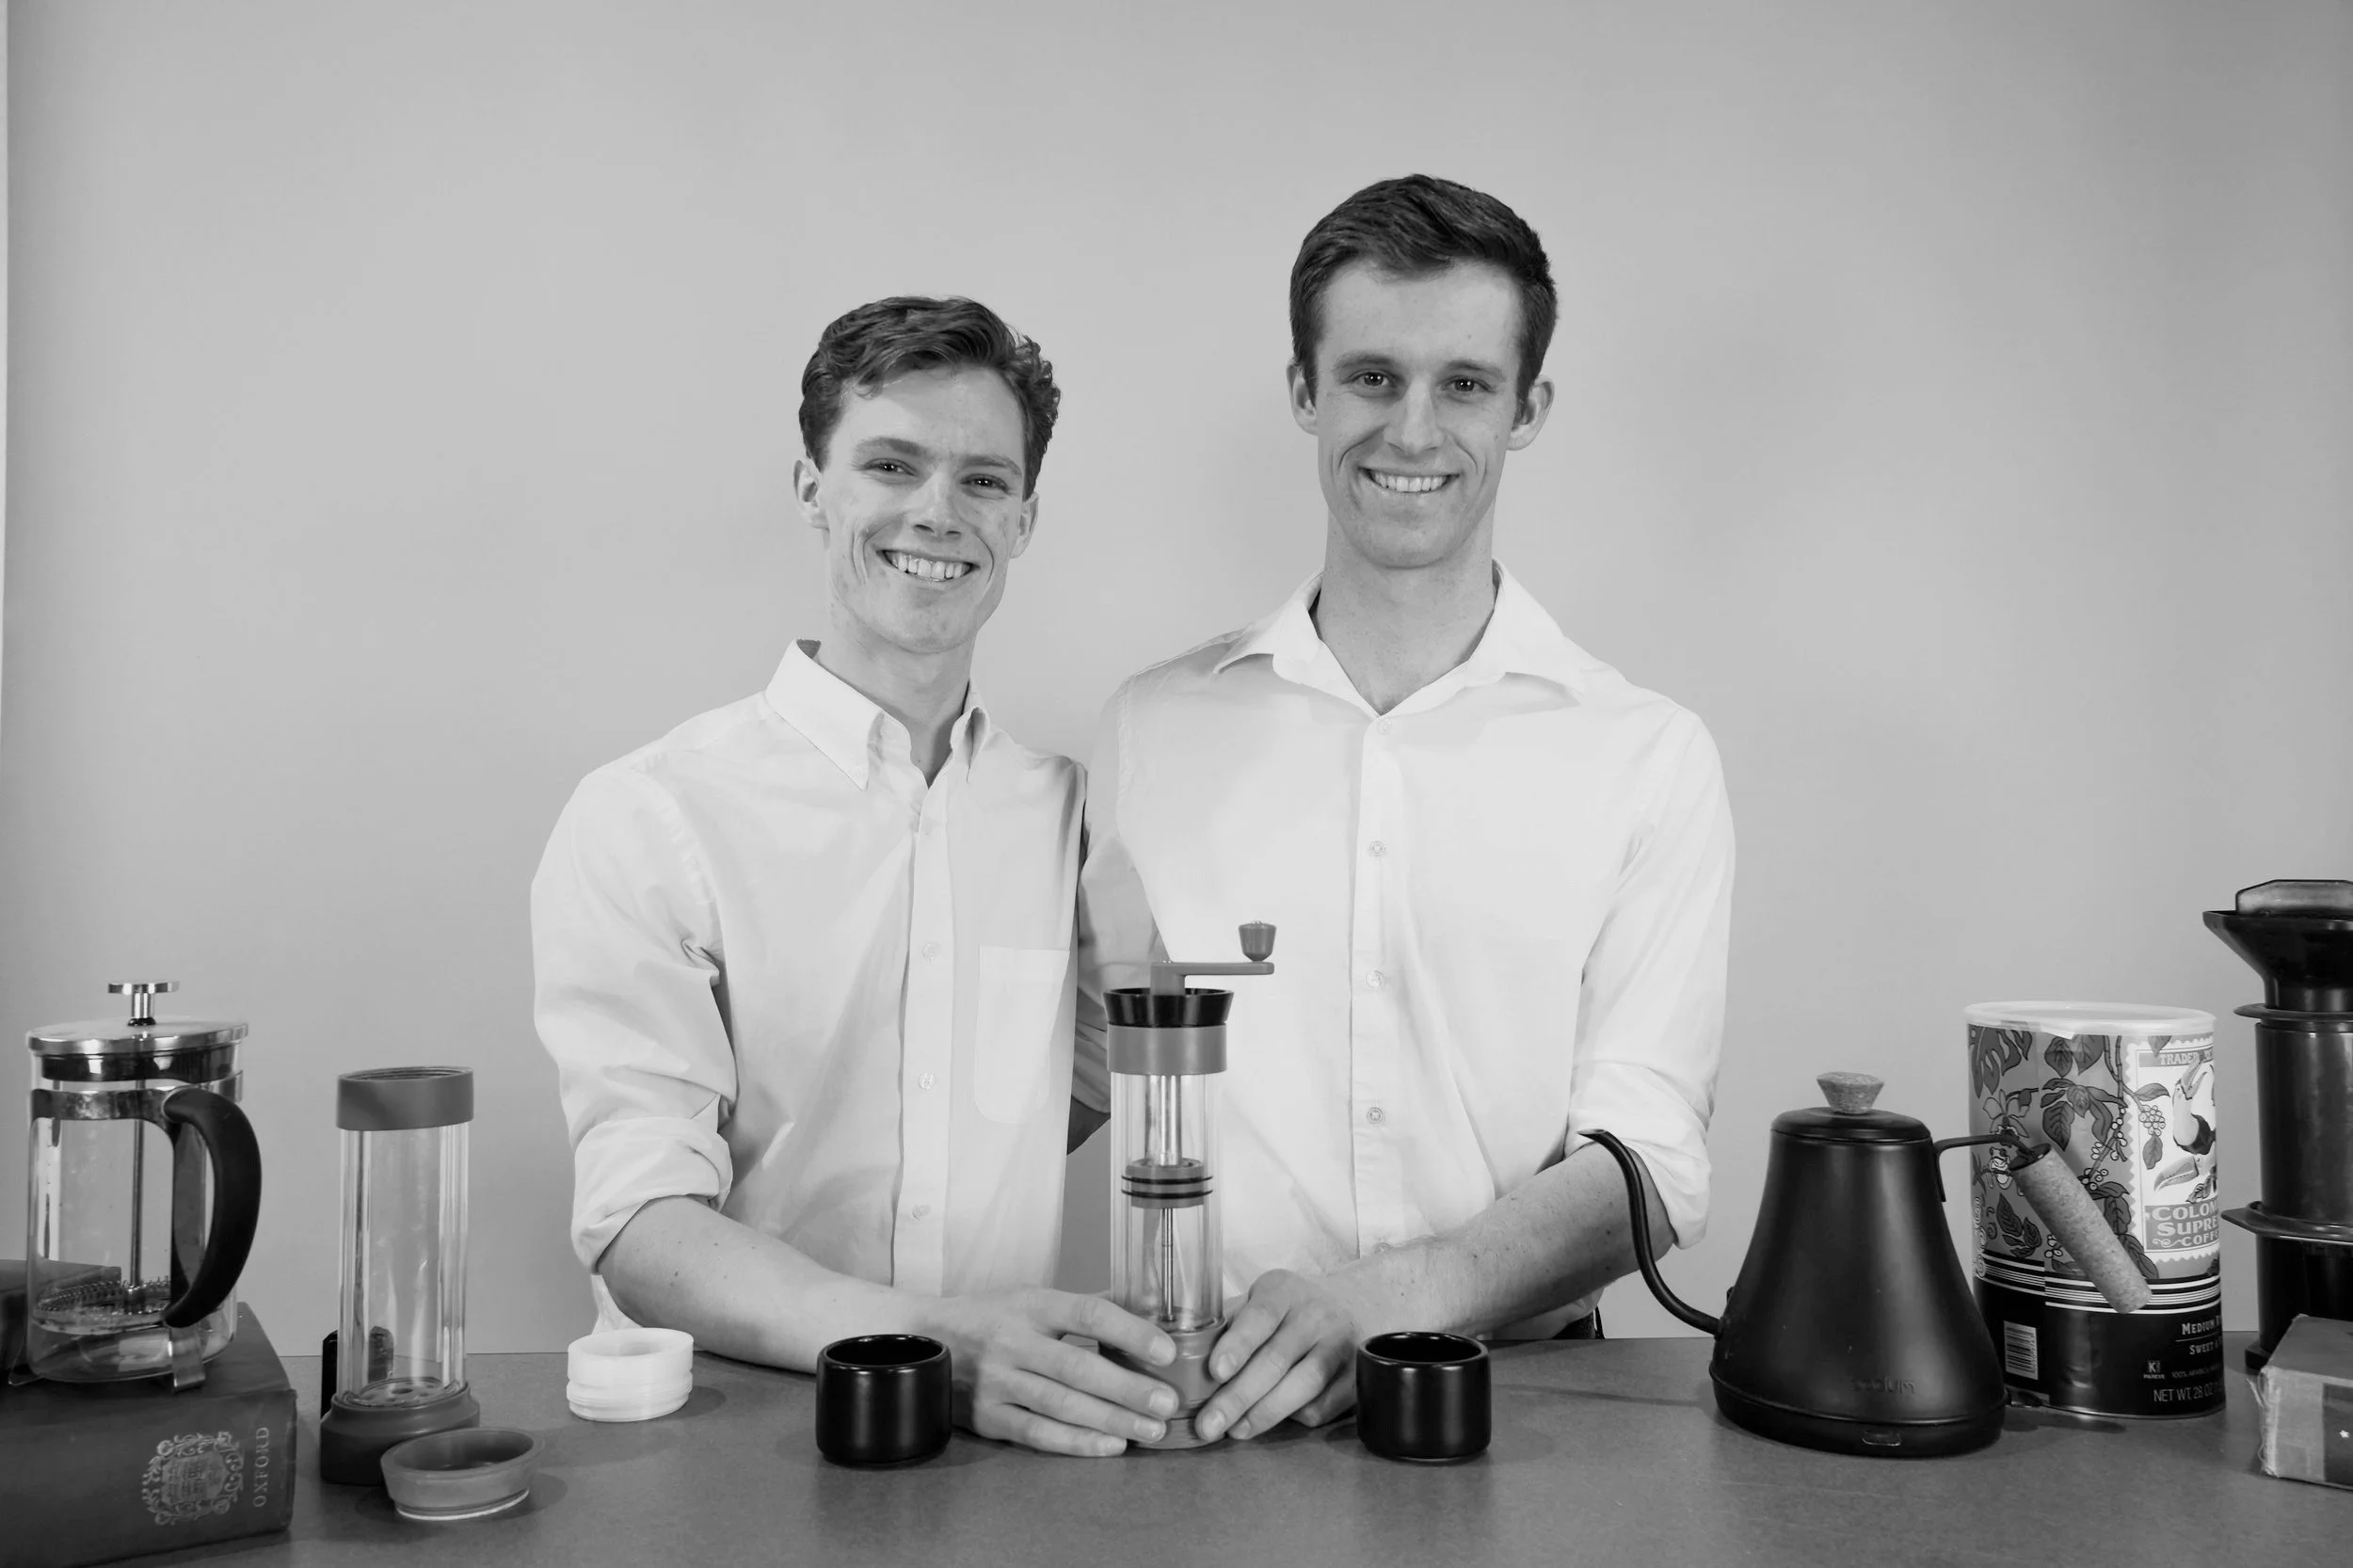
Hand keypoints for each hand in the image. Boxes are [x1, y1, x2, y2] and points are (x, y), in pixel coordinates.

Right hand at [924, 1289, 1180, 1456]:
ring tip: (1150, 1429)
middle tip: (1167, 1403)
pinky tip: (1110, 1446)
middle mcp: (1012, 1340)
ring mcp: (996, 1381)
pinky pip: (1037, 1433)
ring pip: (1062, 1405)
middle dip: (1129, 1388)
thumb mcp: (1029, 1298)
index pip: (1088, 1313)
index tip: (1167, 1351)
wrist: (920, 1337)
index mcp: (1031, 1304)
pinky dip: (1077, 1442)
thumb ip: (1081, 1309)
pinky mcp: (986, 1417)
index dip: (1131, 1332)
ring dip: (1111, 1420)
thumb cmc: (988, 1318)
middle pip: (1079, 1366)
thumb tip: (1146, 1311)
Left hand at [1194, 1269, 1361, 1441]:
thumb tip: (1182, 1362)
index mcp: (1284, 1289)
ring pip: (1304, 1385)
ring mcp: (1342, 1344)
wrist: (1347, 1309)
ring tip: (1235, 1430)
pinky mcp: (1357, 1375)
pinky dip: (1293, 1419)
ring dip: (1265, 1413)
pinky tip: (1268, 1423)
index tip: (1215, 1371)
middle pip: (1277, 1358)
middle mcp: (1317, 1312)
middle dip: (1239, 1396)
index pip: (1260, 1314)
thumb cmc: (1284, 1312)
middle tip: (1208, 1424)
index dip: (1238, 1343)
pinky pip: (1323, 1405)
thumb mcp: (1255, 1303)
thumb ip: (1224, 1325)